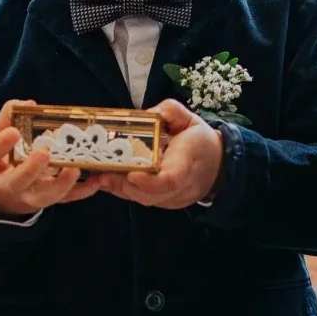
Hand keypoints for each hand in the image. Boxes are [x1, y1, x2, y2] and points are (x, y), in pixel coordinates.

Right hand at [0, 100, 108, 219]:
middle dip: (32, 169)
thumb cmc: (2, 160)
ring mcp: (30, 196)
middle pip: (19, 181)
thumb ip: (9, 118)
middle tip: (44, 153)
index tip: (14, 132)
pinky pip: (66, 199)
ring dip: (61, 184)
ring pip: (44, 196)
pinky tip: (96, 180)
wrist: (3, 196)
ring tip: (75, 169)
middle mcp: (10, 185)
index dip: (2, 145)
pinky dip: (82, 191)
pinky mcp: (49, 201)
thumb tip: (28, 103)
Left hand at [101, 99, 224, 209]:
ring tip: (98, 177)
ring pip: (144, 200)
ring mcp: (174, 198)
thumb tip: (144, 115)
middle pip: (150, 195)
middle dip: (123, 185)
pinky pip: (144, 200)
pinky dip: (125, 191)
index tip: (131, 174)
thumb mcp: (188, 118)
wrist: (218, 164)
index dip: (149, 182)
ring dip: (119, 189)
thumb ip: (167, 112)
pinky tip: (108, 181)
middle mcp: (181, 186)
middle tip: (99, 174)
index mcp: (188, 162)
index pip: (170, 180)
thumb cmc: (200, 140)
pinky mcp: (167, 203)